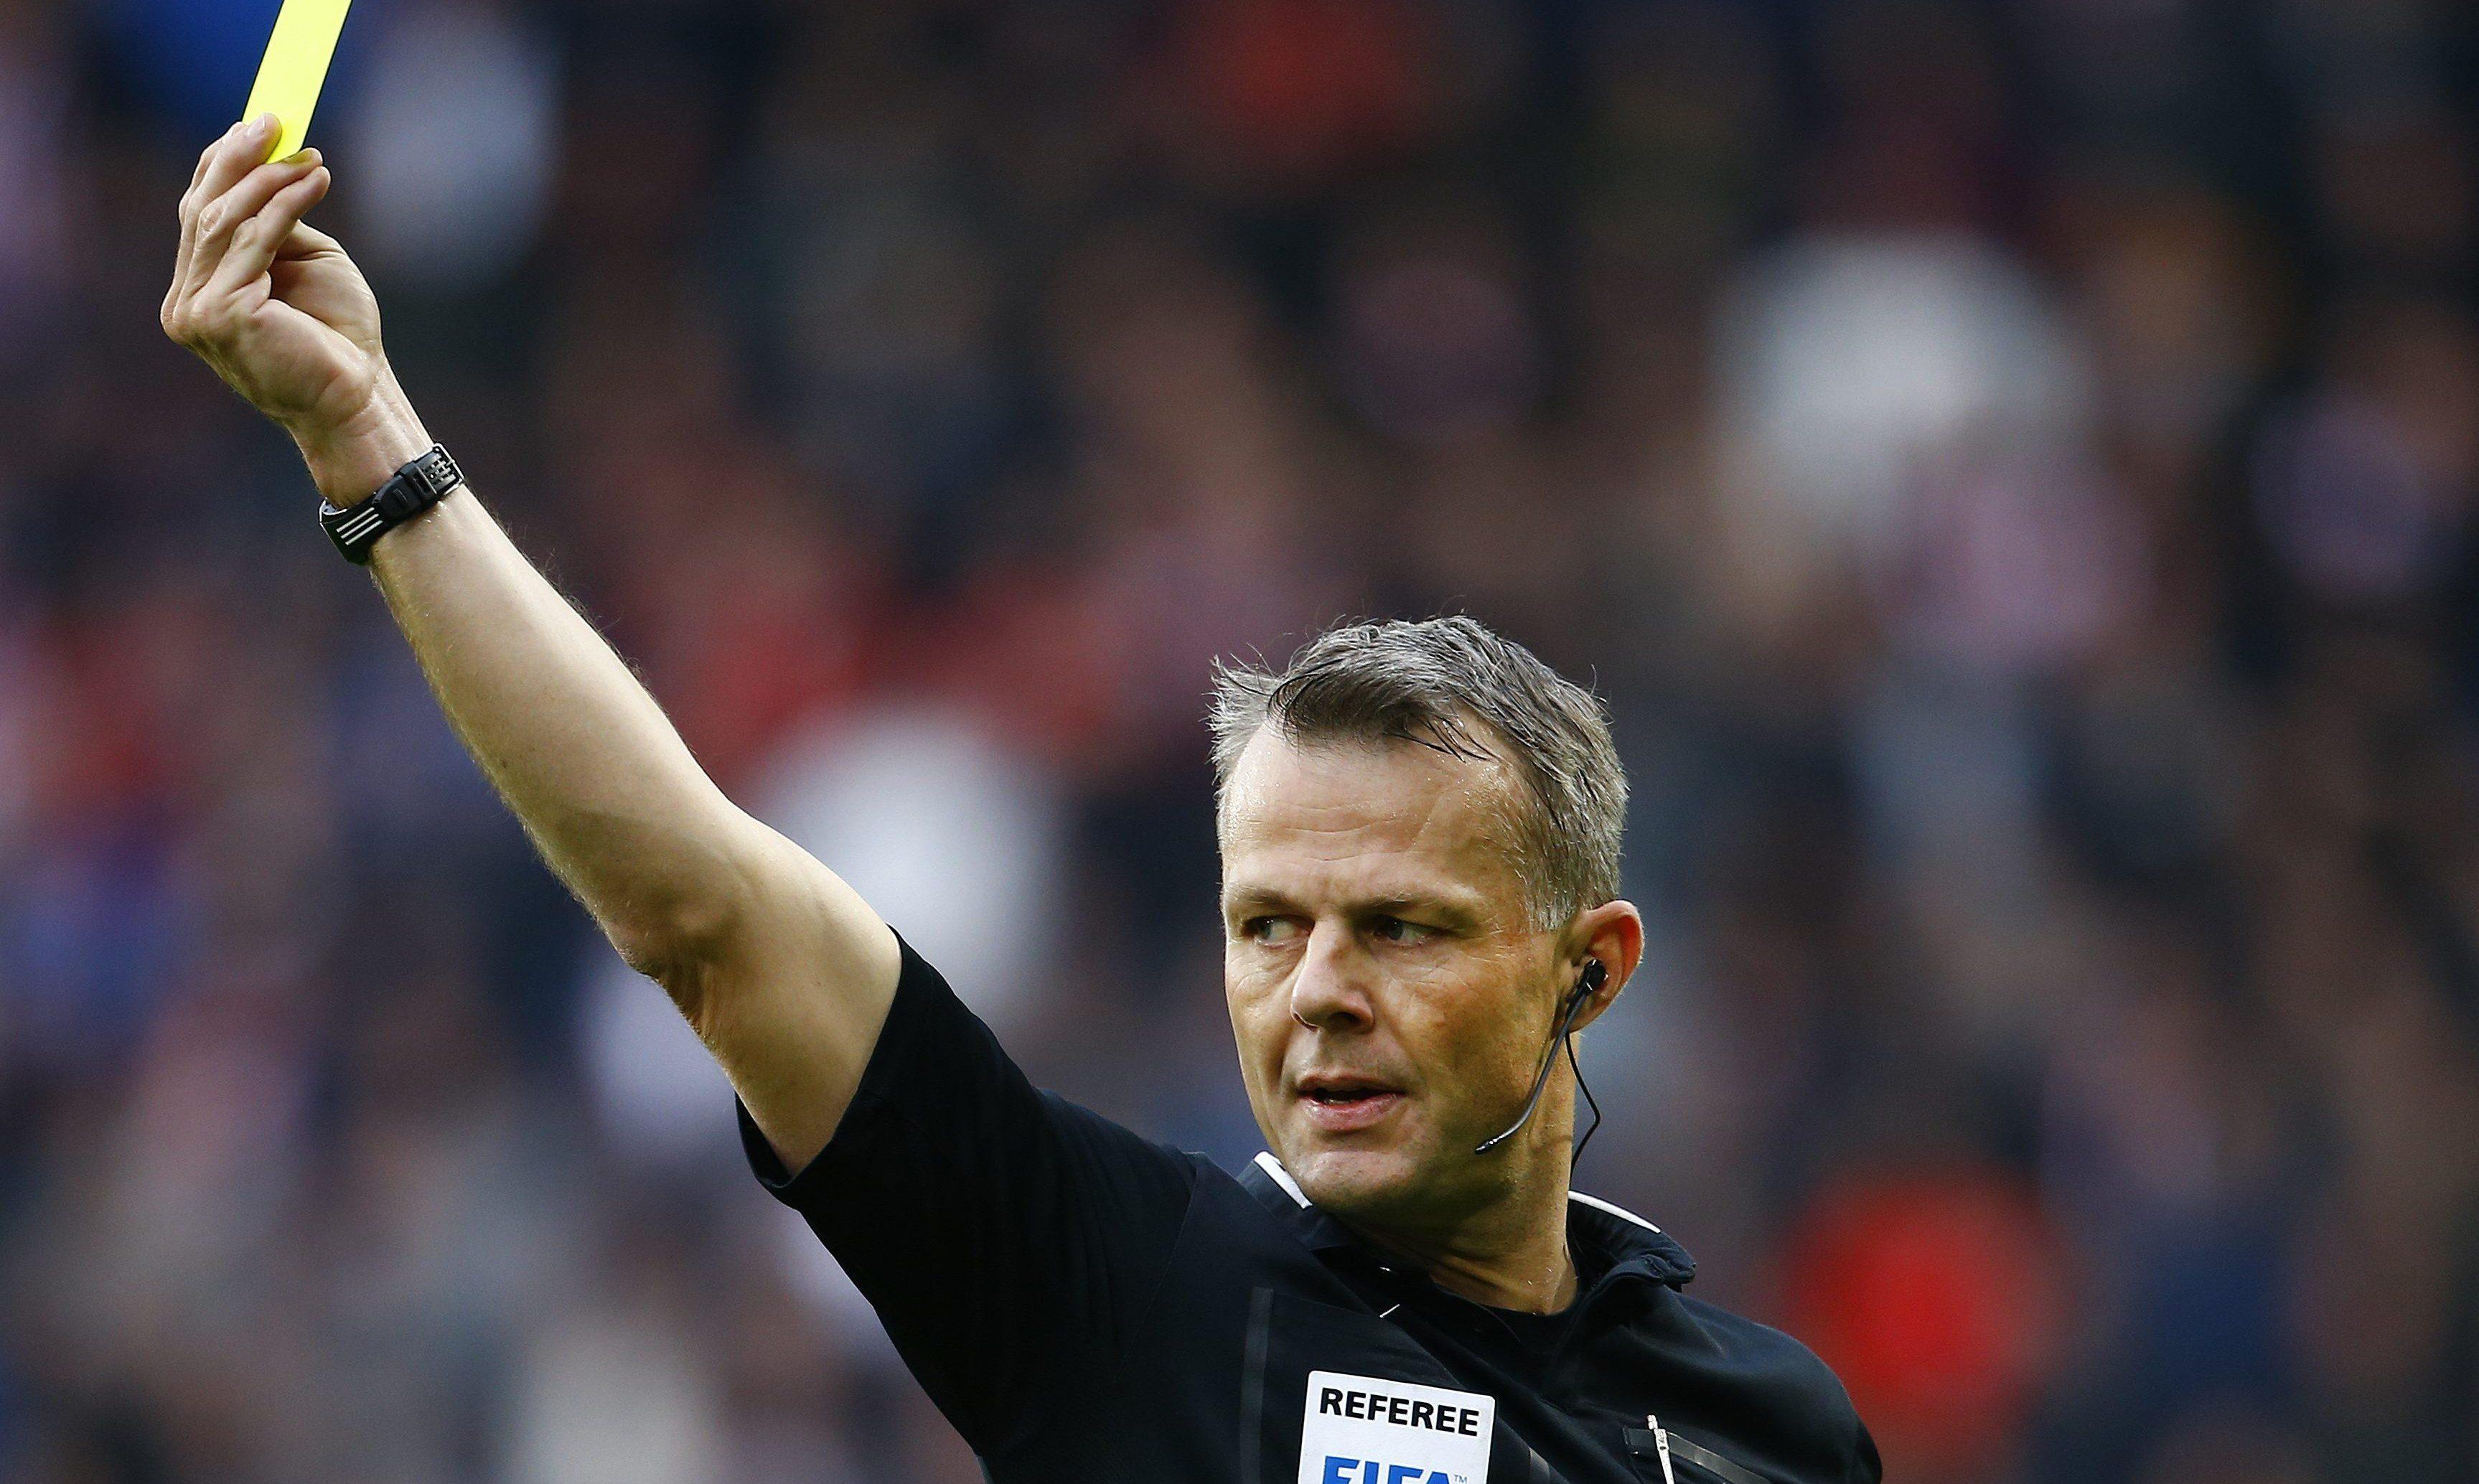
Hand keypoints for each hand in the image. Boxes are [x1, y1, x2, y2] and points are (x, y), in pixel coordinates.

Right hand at [162, 114, 430, 503]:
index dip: (222, 167)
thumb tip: (270, 168)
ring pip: (223, 222)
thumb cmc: (337, 338)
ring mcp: (195, 311)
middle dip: (237, 160)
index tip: (256, 126)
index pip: (198, 216)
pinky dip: (284, 205)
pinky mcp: (221, 314)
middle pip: (201, 211)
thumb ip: (276, 224)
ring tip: (307, 155)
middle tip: (273, 121)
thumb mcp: (304, 264)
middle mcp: (184, 303)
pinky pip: (252, 242)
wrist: (356, 397)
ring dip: (267, 179)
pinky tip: (312, 182)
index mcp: (197, 292)